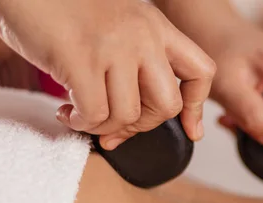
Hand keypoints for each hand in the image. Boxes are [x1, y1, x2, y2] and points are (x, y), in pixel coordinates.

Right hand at [0, 0, 215, 149]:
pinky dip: (81, 123)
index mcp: (156, 26)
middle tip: (116, 125)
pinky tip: (67, 112)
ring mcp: (114, 46)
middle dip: (142, 126)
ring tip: (80, 115)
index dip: (197, 107)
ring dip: (102, 127)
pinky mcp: (81, 59)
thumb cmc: (61, 9)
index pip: (201, 71)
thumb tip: (131, 126)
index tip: (191, 131)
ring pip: (128, 115)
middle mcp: (143, 35)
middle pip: (168, 105)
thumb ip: (134, 64)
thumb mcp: (115, 28)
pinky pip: (96, 115)